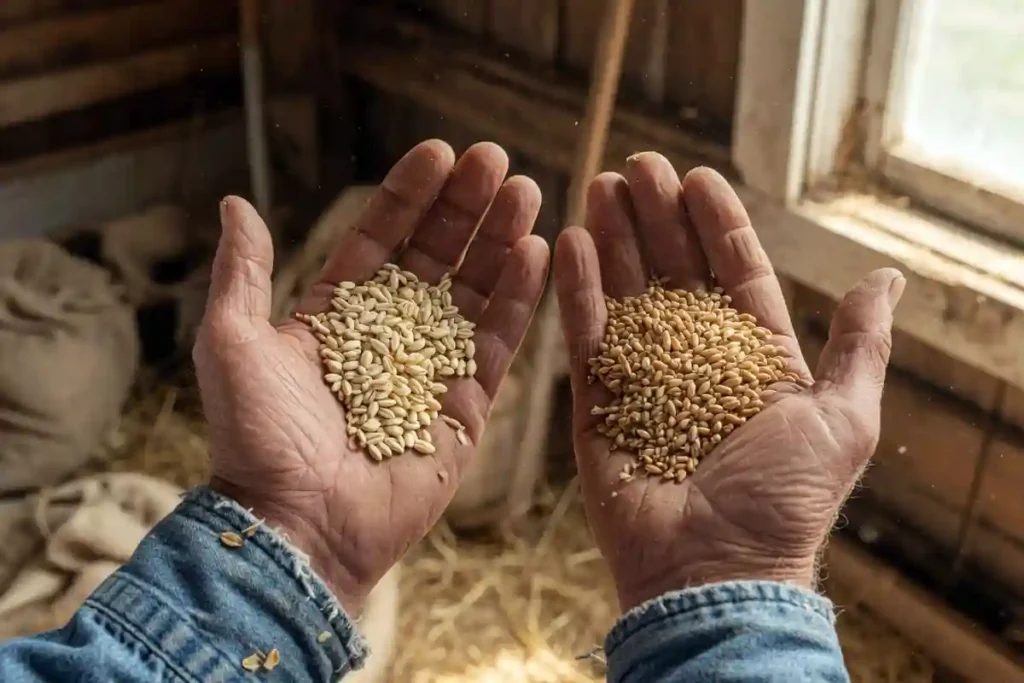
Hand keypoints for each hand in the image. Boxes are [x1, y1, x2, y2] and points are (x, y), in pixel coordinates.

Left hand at [192, 140, 548, 613]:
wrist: (297, 526)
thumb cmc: (258, 439)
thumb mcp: (233, 343)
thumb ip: (242, 273)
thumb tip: (235, 203)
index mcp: (337, 318)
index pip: (381, 240)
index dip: (409, 196)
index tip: (439, 152)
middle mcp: (389, 337)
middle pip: (437, 256)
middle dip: (465, 206)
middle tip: (493, 158)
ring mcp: (432, 370)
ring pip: (475, 291)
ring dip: (500, 239)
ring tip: (524, 191)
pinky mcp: (467, 407)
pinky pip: (498, 344)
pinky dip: (518, 299)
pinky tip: (536, 251)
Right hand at [554, 153, 904, 610]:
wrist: (716, 570)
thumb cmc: (785, 500)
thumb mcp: (843, 417)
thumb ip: (858, 346)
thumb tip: (886, 276)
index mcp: (752, 360)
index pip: (731, 272)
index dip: (716, 223)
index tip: (697, 176)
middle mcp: (695, 362)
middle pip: (672, 271)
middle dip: (656, 216)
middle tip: (637, 165)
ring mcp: (643, 380)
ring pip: (625, 293)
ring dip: (613, 237)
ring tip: (600, 185)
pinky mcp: (597, 404)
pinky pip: (585, 337)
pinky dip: (577, 290)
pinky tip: (571, 242)